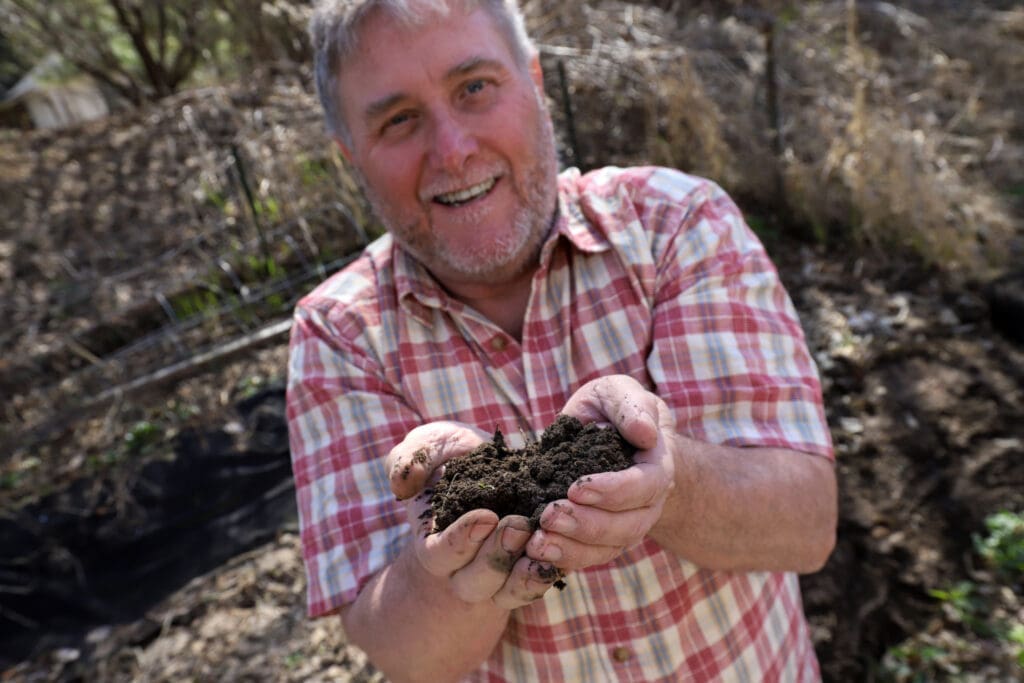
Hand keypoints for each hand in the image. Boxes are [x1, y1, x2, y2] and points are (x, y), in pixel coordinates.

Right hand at [386, 422, 561, 607]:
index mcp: (434, 543)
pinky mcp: (530, 569)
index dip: (461, 540)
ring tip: (542, 543)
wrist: (492, 466)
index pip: (441, 554)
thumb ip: (410, 459)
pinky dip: (549, 572)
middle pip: (475, 582)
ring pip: (507, 592)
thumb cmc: (453, 457)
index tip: (486, 516)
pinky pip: (537, 585)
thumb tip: (403, 484)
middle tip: (518, 526)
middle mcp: (464, 568)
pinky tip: (561, 552)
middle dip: (496, 556)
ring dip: (525, 573)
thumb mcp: (430, 446)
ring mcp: (499, 575)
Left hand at [526, 376, 676, 571]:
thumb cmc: (615, 410)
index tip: (577, 488)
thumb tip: (645, 433)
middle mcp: (646, 504)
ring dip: (572, 549)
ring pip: (607, 548)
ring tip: (537, 543)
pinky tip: (534, 553)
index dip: (614, 492)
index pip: (645, 486)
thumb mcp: (619, 393)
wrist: (611, 434)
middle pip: (627, 526)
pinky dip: (563, 559)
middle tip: (549, 516)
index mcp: (655, 467)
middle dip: (587, 525)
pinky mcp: (601, 538)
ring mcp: (625, 525)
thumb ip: (631, 407)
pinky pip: (588, 556)